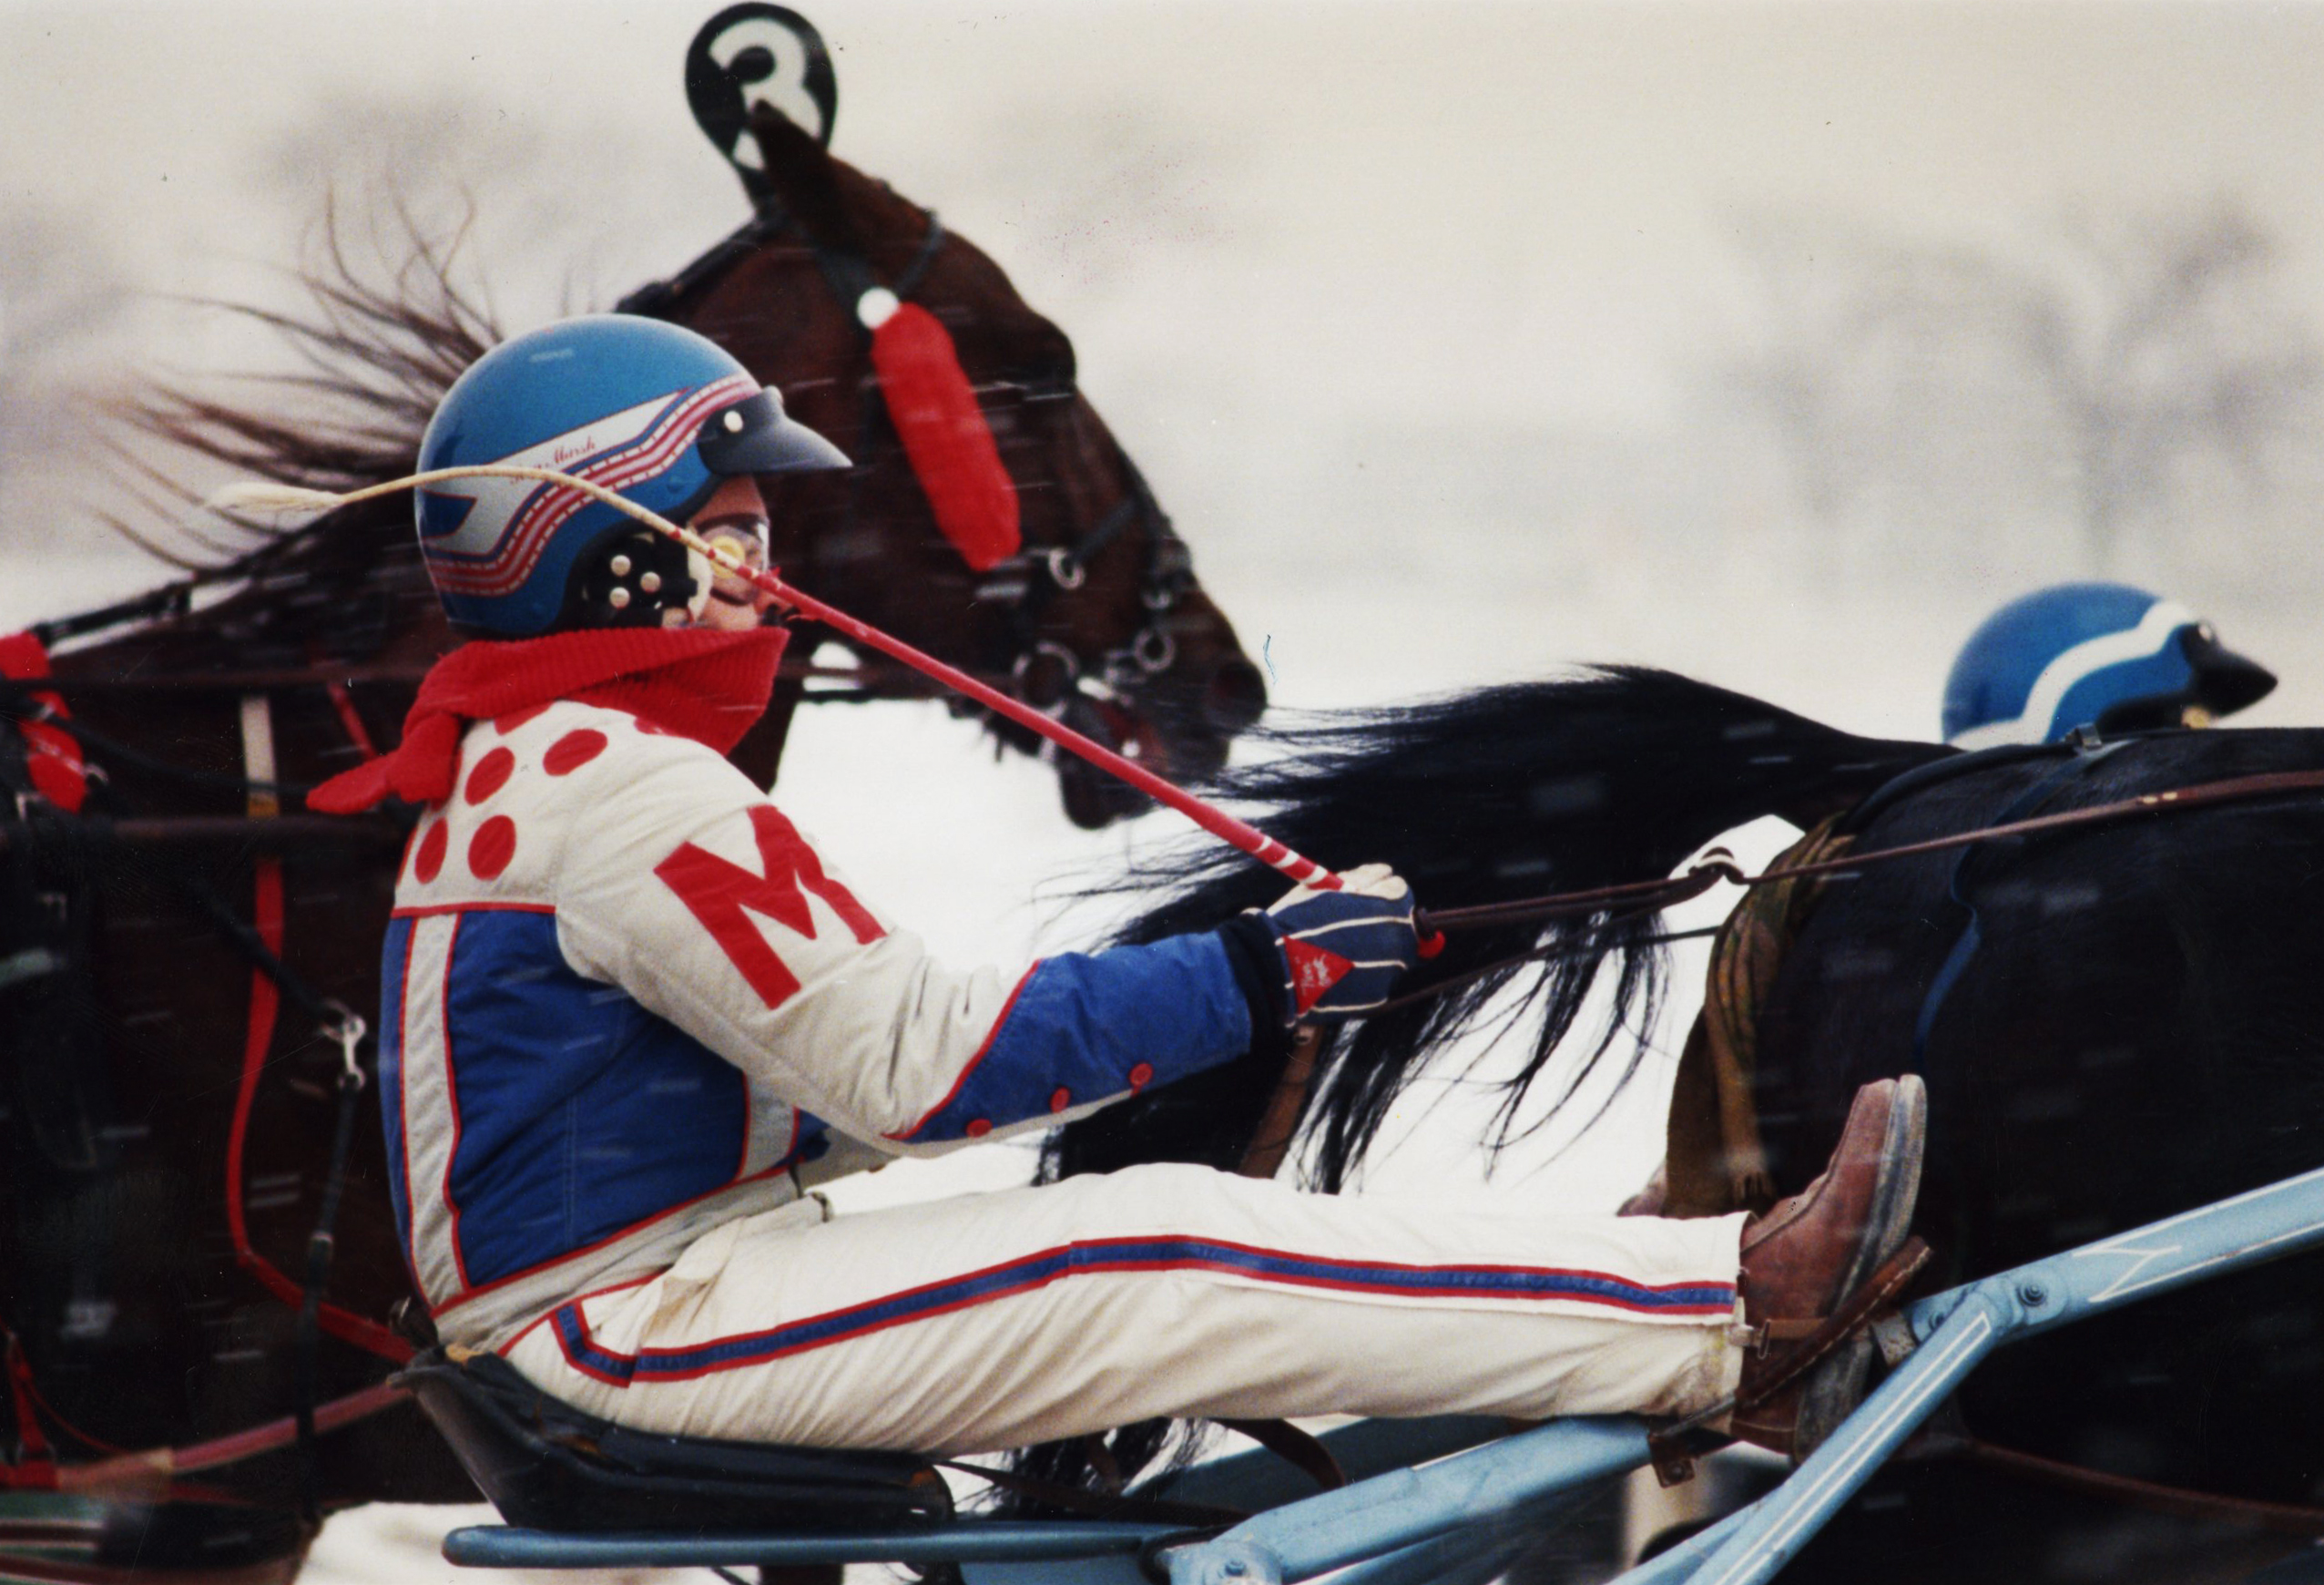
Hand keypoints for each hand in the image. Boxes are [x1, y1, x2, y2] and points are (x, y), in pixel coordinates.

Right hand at [1259, 862, 1419, 1021]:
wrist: (1276, 969)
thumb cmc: (1297, 921)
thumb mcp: (1326, 886)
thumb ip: (1361, 877)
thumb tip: (1385, 871)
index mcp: (1389, 908)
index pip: (1400, 892)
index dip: (1381, 891)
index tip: (1363, 895)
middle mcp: (1398, 942)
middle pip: (1403, 927)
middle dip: (1383, 922)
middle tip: (1353, 923)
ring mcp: (1389, 973)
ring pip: (1391, 955)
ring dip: (1372, 949)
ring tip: (1336, 949)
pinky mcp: (1376, 997)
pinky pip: (1376, 980)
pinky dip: (1361, 974)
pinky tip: (1334, 970)